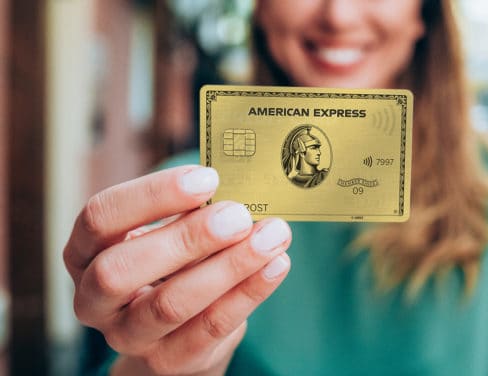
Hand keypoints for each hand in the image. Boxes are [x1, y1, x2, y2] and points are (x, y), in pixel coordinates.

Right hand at [63, 165, 291, 374]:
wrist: (173, 336)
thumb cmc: (168, 267)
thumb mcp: (165, 235)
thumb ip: (188, 214)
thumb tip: (236, 191)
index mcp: (83, 253)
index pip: (100, 217)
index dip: (153, 195)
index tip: (207, 178)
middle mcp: (93, 299)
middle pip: (122, 268)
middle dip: (187, 237)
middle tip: (238, 215)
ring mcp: (129, 336)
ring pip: (172, 303)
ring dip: (230, 265)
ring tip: (272, 236)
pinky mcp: (169, 360)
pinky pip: (211, 326)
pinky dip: (249, 291)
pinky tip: (277, 264)